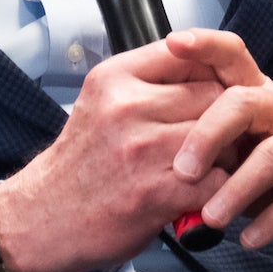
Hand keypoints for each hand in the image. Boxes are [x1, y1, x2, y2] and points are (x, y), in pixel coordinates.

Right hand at [0, 41, 231, 271]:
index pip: (191, 54)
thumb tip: (208, 68)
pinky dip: (219, 190)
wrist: (46, 217)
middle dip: (224, 118)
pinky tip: (203, 194)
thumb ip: (148, 81)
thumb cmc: (83, 162)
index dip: (212, 76)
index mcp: (116, 77)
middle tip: (221, 138)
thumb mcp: (102, 102)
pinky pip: (218, 179)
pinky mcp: (158, 191)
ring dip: (226, 155)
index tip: (215, 95)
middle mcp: (128, 106)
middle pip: (214, 95)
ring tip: (211, 167)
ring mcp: (144, 148)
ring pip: (222, 137)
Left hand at [164, 29, 272, 250]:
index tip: (172, 44)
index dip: (204, 46)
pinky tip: (250, 239)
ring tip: (212, 218)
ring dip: (238, 189)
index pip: (233, 56)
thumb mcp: (250, 149)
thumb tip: (156, 170)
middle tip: (182, 171)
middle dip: (208, 135)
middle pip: (245, 102)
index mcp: (262, 93)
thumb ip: (214, 151)